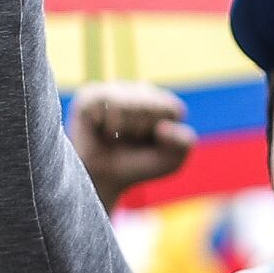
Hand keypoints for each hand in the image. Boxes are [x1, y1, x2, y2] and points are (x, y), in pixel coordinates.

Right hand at [68, 80, 196, 207]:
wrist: (102, 182)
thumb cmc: (138, 167)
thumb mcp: (171, 161)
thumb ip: (184, 143)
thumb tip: (162, 127)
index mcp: (162, 101)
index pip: (173, 109)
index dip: (163, 133)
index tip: (151, 143)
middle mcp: (138, 90)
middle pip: (151, 105)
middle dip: (143, 130)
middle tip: (131, 141)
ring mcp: (113, 90)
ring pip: (130, 102)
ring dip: (126, 127)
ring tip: (116, 136)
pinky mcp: (89, 95)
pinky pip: (107, 102)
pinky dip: (109, 124)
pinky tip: (103, 131)